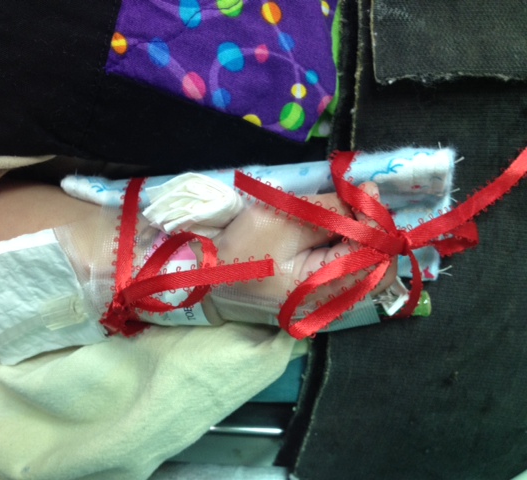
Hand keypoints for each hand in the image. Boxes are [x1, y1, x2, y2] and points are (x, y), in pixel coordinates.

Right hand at [205, 182, 397, 322]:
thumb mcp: (285, 219)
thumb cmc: (242, 249)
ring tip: (340, 214)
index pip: (378, 255)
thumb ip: (331, 209)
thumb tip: (369, 194)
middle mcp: (334, 303)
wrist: (209, 276)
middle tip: (354, 203)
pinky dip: (348, 247)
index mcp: (326, 289)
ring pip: (369, 268)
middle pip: (381, 267)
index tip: (363, 192)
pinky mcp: (319, 296)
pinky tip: (330, 232)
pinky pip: (350, 272)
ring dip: (361, 237)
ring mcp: (327, 302)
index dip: (378, 221)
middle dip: (373, 230)